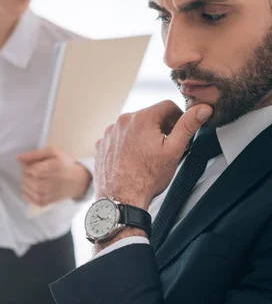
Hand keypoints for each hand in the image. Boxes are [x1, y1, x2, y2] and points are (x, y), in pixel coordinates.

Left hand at [17, 147, 91, 206]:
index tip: (31, 164)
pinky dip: (25, 191)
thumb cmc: (63, 164)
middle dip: (25, 173)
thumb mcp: (53, 152)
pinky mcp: (44, 202)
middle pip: (27, 178)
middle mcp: (50, 183)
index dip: (27, 166)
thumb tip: (18, 158)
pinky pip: (27, 198)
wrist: (77, 181)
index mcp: (53, 167)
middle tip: (32, 170)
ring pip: (25, 188)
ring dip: (24, 181)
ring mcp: (47, 194)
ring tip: (32, 178)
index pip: (31, 169)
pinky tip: (31, 186)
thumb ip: (35, 154)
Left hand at [94, 100, 212, 208]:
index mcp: (142, 118)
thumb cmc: (147, 178)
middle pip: (149, 115)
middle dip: (161, 127)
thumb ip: (188, 125)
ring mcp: (110, 132)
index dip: (178, 117)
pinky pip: (119, 137)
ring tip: (148, 155)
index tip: (179, 131)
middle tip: (166, 146)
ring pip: (133, 126)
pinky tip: (133, 158)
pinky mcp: (102, 143)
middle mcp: (122, 121)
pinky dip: (127, 143)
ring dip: (143, 135)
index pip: (167, 106)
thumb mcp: (174, 150)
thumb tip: (202, 109)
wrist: (121, 198)